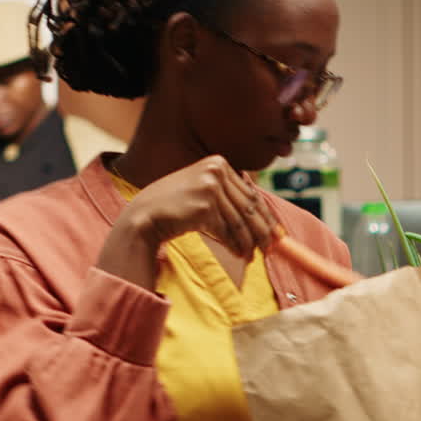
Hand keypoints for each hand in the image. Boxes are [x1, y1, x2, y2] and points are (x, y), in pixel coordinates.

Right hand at [124, 154, 273, 256]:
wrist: (144, 216)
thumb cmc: (175, 207)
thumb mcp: (203, 191)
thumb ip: (229, 196)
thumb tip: (264, 218)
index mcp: (218, 163)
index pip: (251, 192)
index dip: (266, 215)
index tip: (276, 232)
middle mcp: (216, 171)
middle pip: (249, 206)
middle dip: (263, 231)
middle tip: (272, 249)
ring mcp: (210, 187)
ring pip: (240, 221)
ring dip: (249, 243)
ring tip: (253, 257)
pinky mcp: (205, 206)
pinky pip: (227, 231)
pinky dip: (235, 246)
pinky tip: (239, 255)